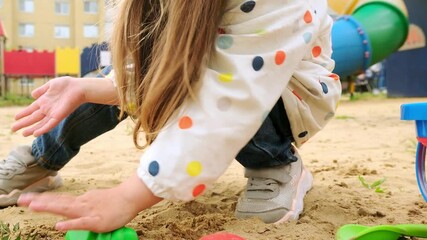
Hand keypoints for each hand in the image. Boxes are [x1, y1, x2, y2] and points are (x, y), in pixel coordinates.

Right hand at [12, 77, 85, 136]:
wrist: (79, 87)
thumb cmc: (67, 85)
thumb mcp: (51, 85)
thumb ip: (41, 90)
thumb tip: (32, 95)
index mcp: (44, 101)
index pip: (31, 109)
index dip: (23, 113)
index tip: (15, 118)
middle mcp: (48, 108)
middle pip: (33, 117)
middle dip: (23, 123)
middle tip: (13, 129)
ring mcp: (53, 113)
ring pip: (39, 123)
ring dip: (31, 128)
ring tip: (22, 134)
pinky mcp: (59, 115)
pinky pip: (50, 124)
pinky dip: (42, 129)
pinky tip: (35, 133)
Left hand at [17, 175, 161, 231]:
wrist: (131, 197)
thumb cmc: (116, 201)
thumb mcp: (97, 201)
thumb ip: (85, 206)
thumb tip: (76, 209)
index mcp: (81, 201)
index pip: (59, 199)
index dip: (43, 199)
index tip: (27, 198)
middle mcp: (81, 204)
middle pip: (57, 202)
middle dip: (39, 201)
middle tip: (21, 200)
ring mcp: (88, 211)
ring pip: (65, 209)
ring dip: (49, 207)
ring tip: (32, 207)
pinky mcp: (96, 220)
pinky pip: (81, 223)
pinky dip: (69, 224)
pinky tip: (58, 226)